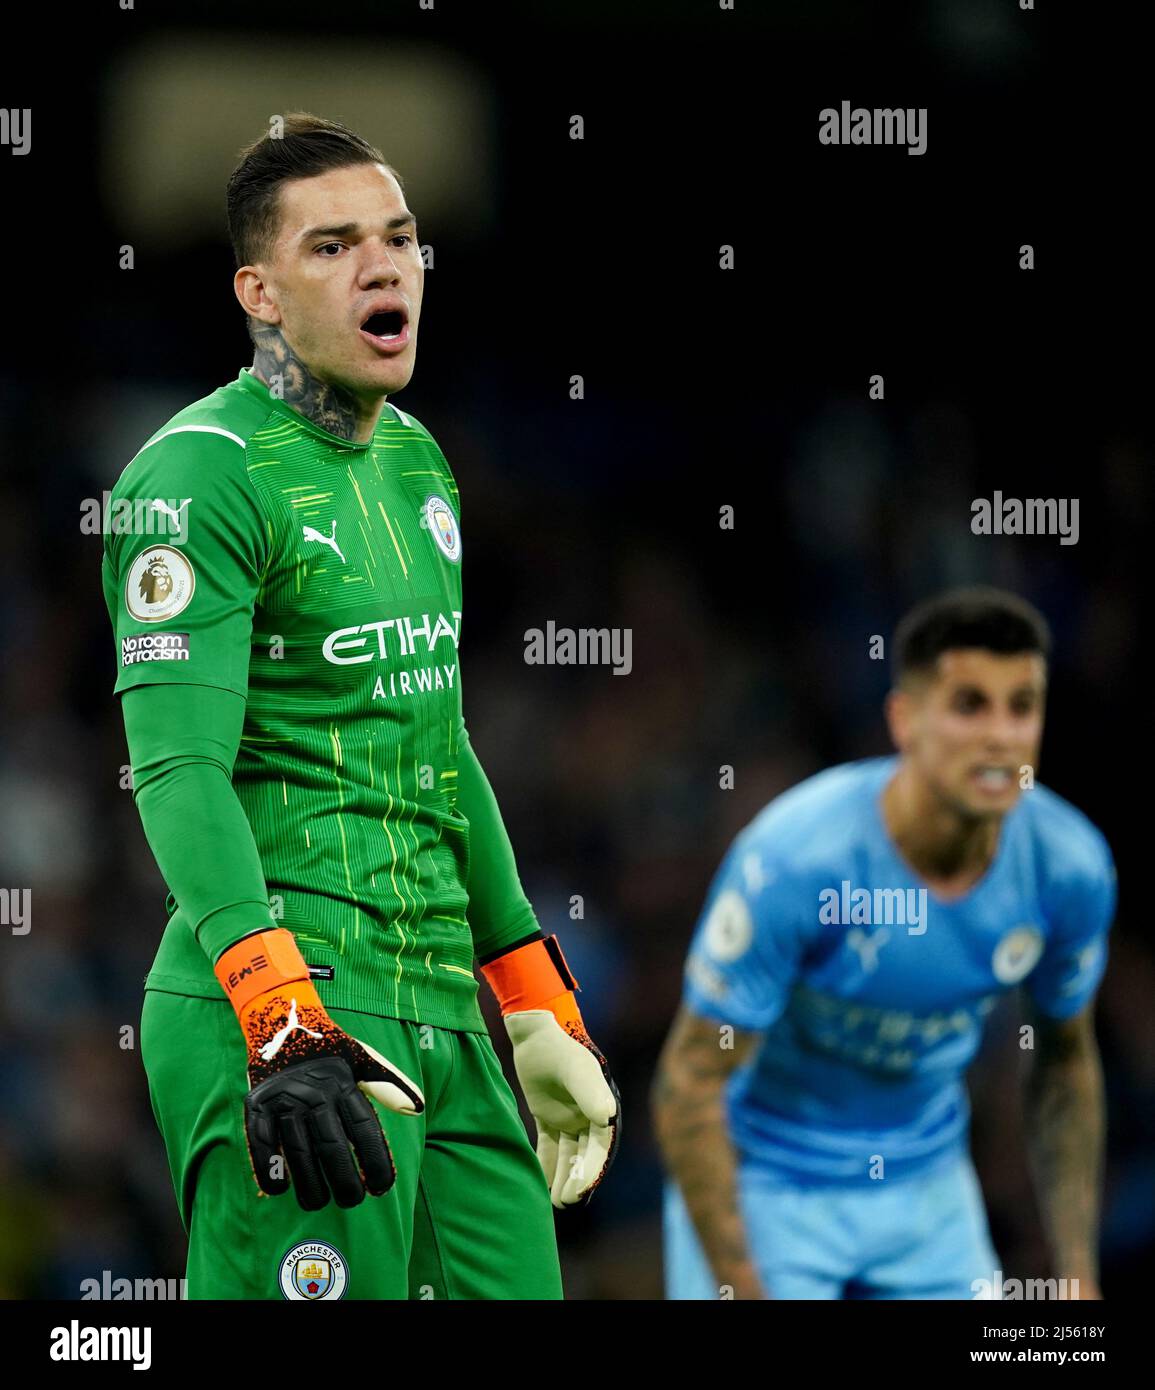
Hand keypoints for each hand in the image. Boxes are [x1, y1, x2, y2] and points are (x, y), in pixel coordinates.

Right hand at [243, 987, 424, 1209]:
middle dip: (345, 1180)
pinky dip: (268, 1167)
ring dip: (309, 1183)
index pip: (364, 1129)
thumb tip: (417, 1109)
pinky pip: (262, 1142)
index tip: (383, 1187)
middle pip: (332, 1146)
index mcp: (343, 1084)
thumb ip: (388, 1084)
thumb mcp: (362, 1059)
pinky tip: (280, 1189)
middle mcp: (314, 1093)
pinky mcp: (257, 1106)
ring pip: (299, 1151)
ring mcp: (284, 1100)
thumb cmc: (329, 1049)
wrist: (282, 1020)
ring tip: (318, 1203)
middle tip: (353, 1201)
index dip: (376, 1161)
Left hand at [505, 1009, 620, 1206]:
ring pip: (568, 1152)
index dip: (592, 1169)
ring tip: (555, 1202)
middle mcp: (588, 1113)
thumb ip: (590, 1092)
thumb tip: (608, 1118)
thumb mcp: (576, 1069)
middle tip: (566, 1202)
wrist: (536, 1029)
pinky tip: (541, 1182)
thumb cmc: (559, 1046)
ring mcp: (569, 1114)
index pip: (600, 1145)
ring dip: (564, 1175)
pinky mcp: (548, 1113)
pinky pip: (549, 1144)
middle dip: (578, 1178)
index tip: (580, 1191)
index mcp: (601, 1104)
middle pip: (586, 1153)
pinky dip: (546, 1163)